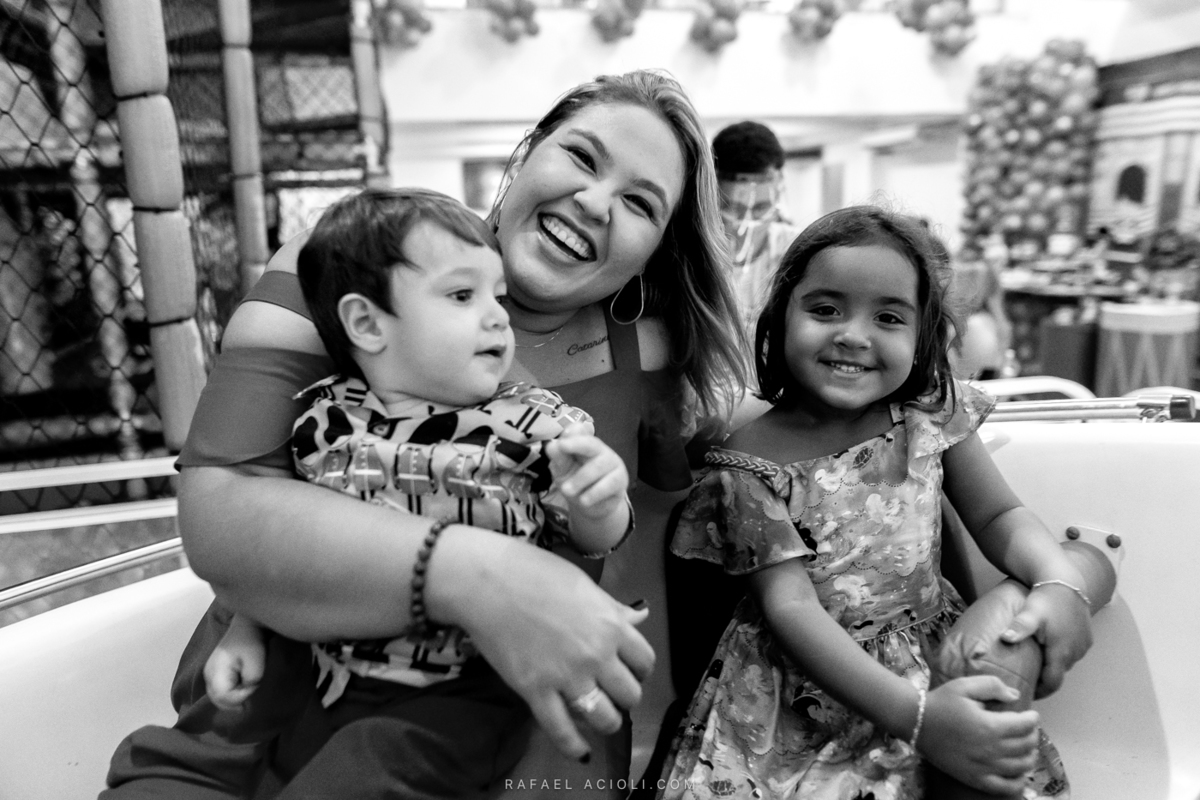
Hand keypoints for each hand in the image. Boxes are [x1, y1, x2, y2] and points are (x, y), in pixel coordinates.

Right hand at [203, 635, 265, 710]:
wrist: (247, 627)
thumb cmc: (252, 642)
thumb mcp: (256, 662)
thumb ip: (250, 682)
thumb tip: (246, 692)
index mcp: (216, 671)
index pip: (224, 697)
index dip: (240, 697)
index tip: (254, 686)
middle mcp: (208, 675)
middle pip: (218, 700)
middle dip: (236, 702)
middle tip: (251, 695)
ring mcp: (209, 675)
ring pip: (217, 698)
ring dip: (232, 700)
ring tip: (247, 694)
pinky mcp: (214, 675)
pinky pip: (219, 692)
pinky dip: (229, 696)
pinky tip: (240, 693)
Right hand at [446, 534, 653, 761]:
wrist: (486, 582)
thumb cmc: (534, 573)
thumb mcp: (583, 585)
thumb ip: (612, 608)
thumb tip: (639, 618)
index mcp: (611, 625)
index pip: (645, 661)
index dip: (639, 669)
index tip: (628, 670)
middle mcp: (596, 655)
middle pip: (629, 694)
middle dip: (623, 696)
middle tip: (610, 692)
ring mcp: (567, 677)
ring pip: (605, 718)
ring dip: (606, 722)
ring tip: (598, 717)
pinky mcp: (536, 693)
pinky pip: (562, 731)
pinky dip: (574, 746)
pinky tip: (580, 751)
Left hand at [546, 423, 629, 521]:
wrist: (591, 508)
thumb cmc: (576, 485)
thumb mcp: (563, 473)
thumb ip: (559, 460)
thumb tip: (551, 446)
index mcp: (582, 444)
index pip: (578, 433)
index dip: (571, 434)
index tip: (561, 439)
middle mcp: (599, 450)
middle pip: (591, 443)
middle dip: (577, 444)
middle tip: (562, 447)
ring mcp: (612, 463)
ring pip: (598, 466)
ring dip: (580, 479)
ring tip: (567, 491)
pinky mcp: (621, 479)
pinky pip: (609, 483)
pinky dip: (594, 492)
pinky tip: (584, 500)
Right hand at [921, 676, 1041, 794]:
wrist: (916, 723)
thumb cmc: (941, 702)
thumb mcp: (965, 685)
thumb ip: (993, 686)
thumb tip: (1015, 696)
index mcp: (991, 725)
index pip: (1026, 725)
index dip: (1033, 718)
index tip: (1031, 714)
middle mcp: (992, 749)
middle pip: (1026, 745)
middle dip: (1032, 735)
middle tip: (1028, 729)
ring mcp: (985, 767)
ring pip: (1021, 766)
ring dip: (1029, 756)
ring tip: (1026, 748)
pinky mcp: (976, 779)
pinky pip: (1006, 787)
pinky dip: (1019, 782)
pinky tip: (1019, 773)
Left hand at [1001, 580, 1092, 696]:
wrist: (1066, 581)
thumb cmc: (1046, 598)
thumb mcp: (1031, 613)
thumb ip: (1020, 627)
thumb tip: (1005, 638)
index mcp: (1062, 651)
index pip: (1053, 683)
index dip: (1041, 692)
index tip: (1027, 694)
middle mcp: (1076, 652)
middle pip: (1059, 674)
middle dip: (1045, 680)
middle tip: (1027, 680)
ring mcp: (1083, 645)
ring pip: (1066, 664)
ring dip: (1053, 667)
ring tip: (1035, 666)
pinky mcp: (1086, 638)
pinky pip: (1072, 653)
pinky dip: (1060, 656)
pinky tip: (1047, 650)